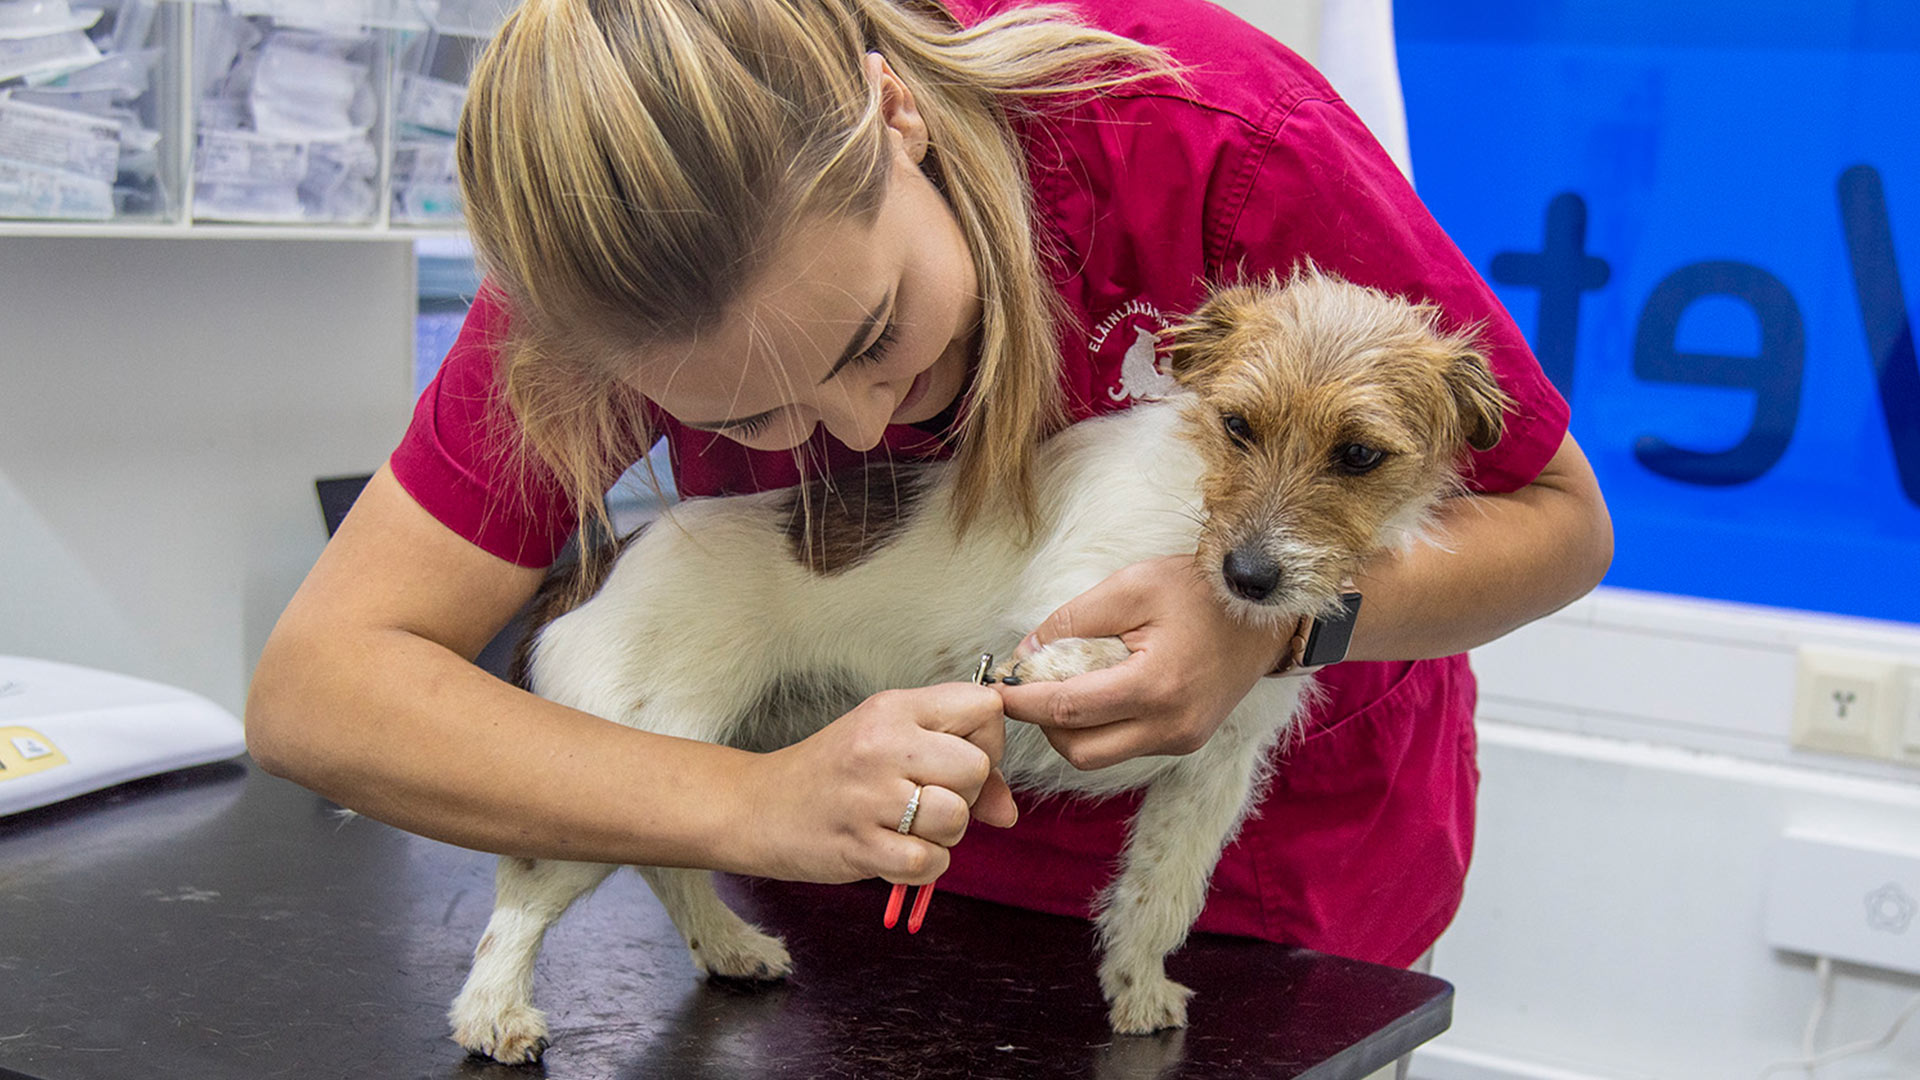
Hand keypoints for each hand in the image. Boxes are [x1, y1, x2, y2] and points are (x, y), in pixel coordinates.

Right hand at [742, 682, 1016, 884]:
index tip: (955, 760)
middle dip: (966, 793)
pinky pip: (929, 862)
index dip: (987, 741)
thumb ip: (956, 762)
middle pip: (976, 766)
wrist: (758, 808)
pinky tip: (897, 851)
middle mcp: (882, 745)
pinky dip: (924, 866)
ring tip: (911, 826)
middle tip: (928, 798)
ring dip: (946, 833)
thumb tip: (1007, 810)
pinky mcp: (860, 846)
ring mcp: (869, 797)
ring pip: (956, 817)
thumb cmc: (834, 773)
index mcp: (894, 709)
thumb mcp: (890, 744)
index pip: (985, 707)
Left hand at [995, 555, 1288, 770]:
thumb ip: (1072, 621)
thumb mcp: (1131, 586)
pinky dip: (1100, 724)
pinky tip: (1099, 688)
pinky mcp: (1185, 741)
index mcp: (1156, 687)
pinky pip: (1125, 745)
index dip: (1023, 701)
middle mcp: (1170, 726)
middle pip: (1079, 750)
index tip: (996, 687)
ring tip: (1064, 683)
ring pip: (1100, 754)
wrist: (1267, 611)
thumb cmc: (1200, 591)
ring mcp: (1181, 740)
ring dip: (1071, 727)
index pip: (1067, 710)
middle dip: (1044, 723)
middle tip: (1031, 687)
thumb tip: (1025, 654)